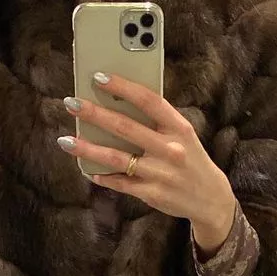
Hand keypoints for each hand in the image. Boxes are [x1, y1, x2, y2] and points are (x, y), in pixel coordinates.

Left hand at [59, 73, 235, 237]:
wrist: (211, 198)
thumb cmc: (190, 158)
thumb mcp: (182, 134)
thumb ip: (157, 120)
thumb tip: (118, 103)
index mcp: (179, 127)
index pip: (149, 101)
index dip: (123, 87)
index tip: (98, 78)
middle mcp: (170, 149)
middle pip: (126, 128)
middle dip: (95, 114)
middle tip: (72, 103)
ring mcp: (160, 173)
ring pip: (117, 158)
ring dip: (88, 149)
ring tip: (66, 140)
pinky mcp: (152, 194)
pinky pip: (121, 183)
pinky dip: (103, 177)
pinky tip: (89, 170)